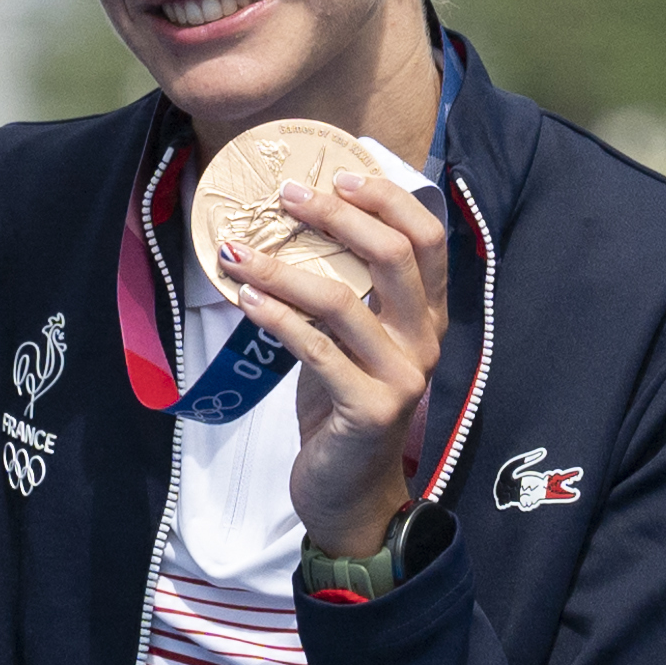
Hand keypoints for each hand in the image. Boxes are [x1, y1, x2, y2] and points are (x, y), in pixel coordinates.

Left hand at [210, 148, 447, 562]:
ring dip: (284, 269)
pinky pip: (316, 349)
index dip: (388, 199)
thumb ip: (345, 292)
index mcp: (428, 316)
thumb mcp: (350, 341)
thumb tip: (295, 224)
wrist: (349, 492)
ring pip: (344, 302)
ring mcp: (402, 376)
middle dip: (336, 216)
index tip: (339, 172)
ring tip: (237, 250)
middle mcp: (425, 341)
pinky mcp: (369, 409)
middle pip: (394, 256)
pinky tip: (244, 298)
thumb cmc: (343, 407)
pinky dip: (275, 317)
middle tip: (285, 195)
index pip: (428, 238)